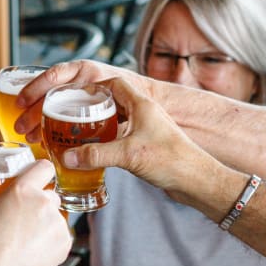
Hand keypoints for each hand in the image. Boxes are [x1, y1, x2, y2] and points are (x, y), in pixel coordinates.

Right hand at [0, 159, 71, 265]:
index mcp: (23, 190)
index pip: (44, 167)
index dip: (40, 170)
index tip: (36, 176)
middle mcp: (44, 203)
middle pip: (50, 194)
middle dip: (40, 202)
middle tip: (24, 214)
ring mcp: (57, 224)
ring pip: (55, 217)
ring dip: (45, 223)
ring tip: (27, 237)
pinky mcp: (64, 244)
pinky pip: (59, 238)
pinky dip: (50, 243)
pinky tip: (34, 250)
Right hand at [60, 77, 216, 201]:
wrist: (196, 181)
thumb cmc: (172, 160)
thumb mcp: (128, 155)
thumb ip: (96, 155)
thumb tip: (68, 157)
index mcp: (142, 105)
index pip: (116, 83)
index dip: (96, 87)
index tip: (78, 94)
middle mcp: (145, 114)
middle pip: (114, 101)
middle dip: (94, 107)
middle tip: (75, 115)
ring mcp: (147, 129)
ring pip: (119, 120)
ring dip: (101, 124)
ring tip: (82, 132)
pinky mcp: (148, 145)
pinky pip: (123, 137)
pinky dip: (109, 140)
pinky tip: (99, 151)